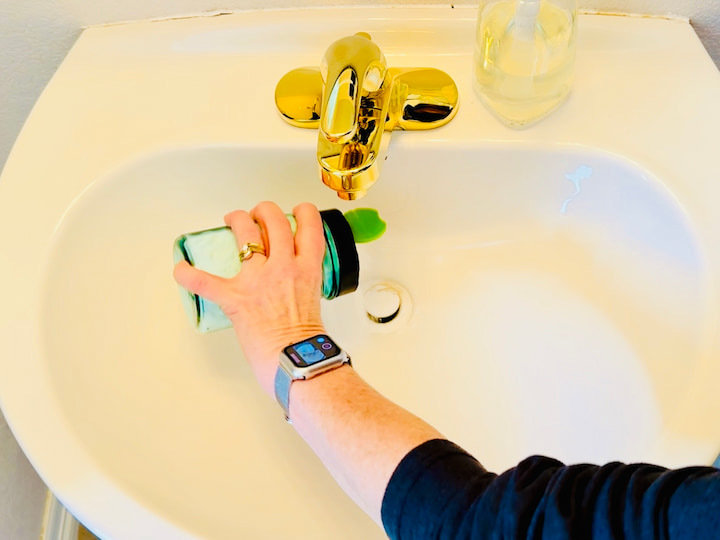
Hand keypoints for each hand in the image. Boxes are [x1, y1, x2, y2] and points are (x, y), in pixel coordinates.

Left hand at [173, 201, 326, 395]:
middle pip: (274, 220)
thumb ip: (303, 286)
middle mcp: (284, 266)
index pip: (310, 225)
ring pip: (245, 232)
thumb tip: (292, 289)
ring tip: (232, 219)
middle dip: (263, 211)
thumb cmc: (307, 342)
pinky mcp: (235, 297)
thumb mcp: (315, 301)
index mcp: (308, 269)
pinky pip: (203, 280)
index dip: (303, 212)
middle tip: (257, 215)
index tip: (296, 211)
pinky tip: (181, 267)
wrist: (297, 361)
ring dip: (237, 220)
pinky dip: (188, 273)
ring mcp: (258, 279)